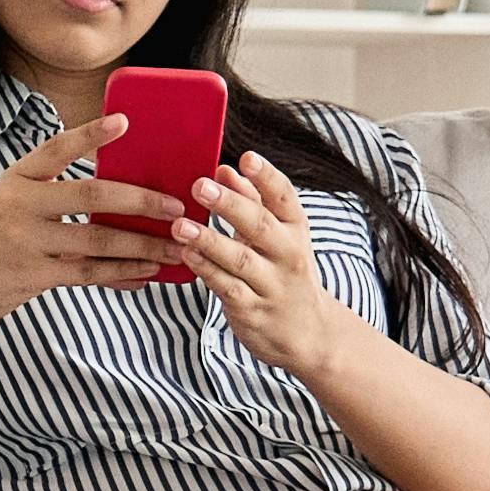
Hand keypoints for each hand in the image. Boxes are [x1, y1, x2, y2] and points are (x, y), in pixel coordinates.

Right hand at [0, 114, 193, 327]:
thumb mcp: (8, 204)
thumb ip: (50, 197)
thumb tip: (115, 197)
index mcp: (17, 178)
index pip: (57, 148)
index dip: (91, 134)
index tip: (124, 121)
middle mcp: (21, 204)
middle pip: (91, 194)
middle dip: (140, 199)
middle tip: (176, 205)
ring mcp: (26, 240)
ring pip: (98, 239)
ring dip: (143, 244)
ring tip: (177, 247)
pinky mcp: (31, 275)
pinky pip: (89, 273)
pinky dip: (122, 273)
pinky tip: (147, 273)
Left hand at [179, 154, 369, 386]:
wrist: (309, 333)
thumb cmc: (284, 272)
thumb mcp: (279, 235)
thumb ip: (253, 201)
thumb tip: (225, 170)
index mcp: (295, 229)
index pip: (284, 197)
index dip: (266, 177)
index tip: (246, 158)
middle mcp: (288, 255)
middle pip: (260, 226)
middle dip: (230, 204)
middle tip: (200, 186)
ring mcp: (271, 285)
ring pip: (241, 260)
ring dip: (209, 241)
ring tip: (180, 225)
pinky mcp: (252, 310)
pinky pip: (227, 288)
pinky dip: (206, 271)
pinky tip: (186, 255)